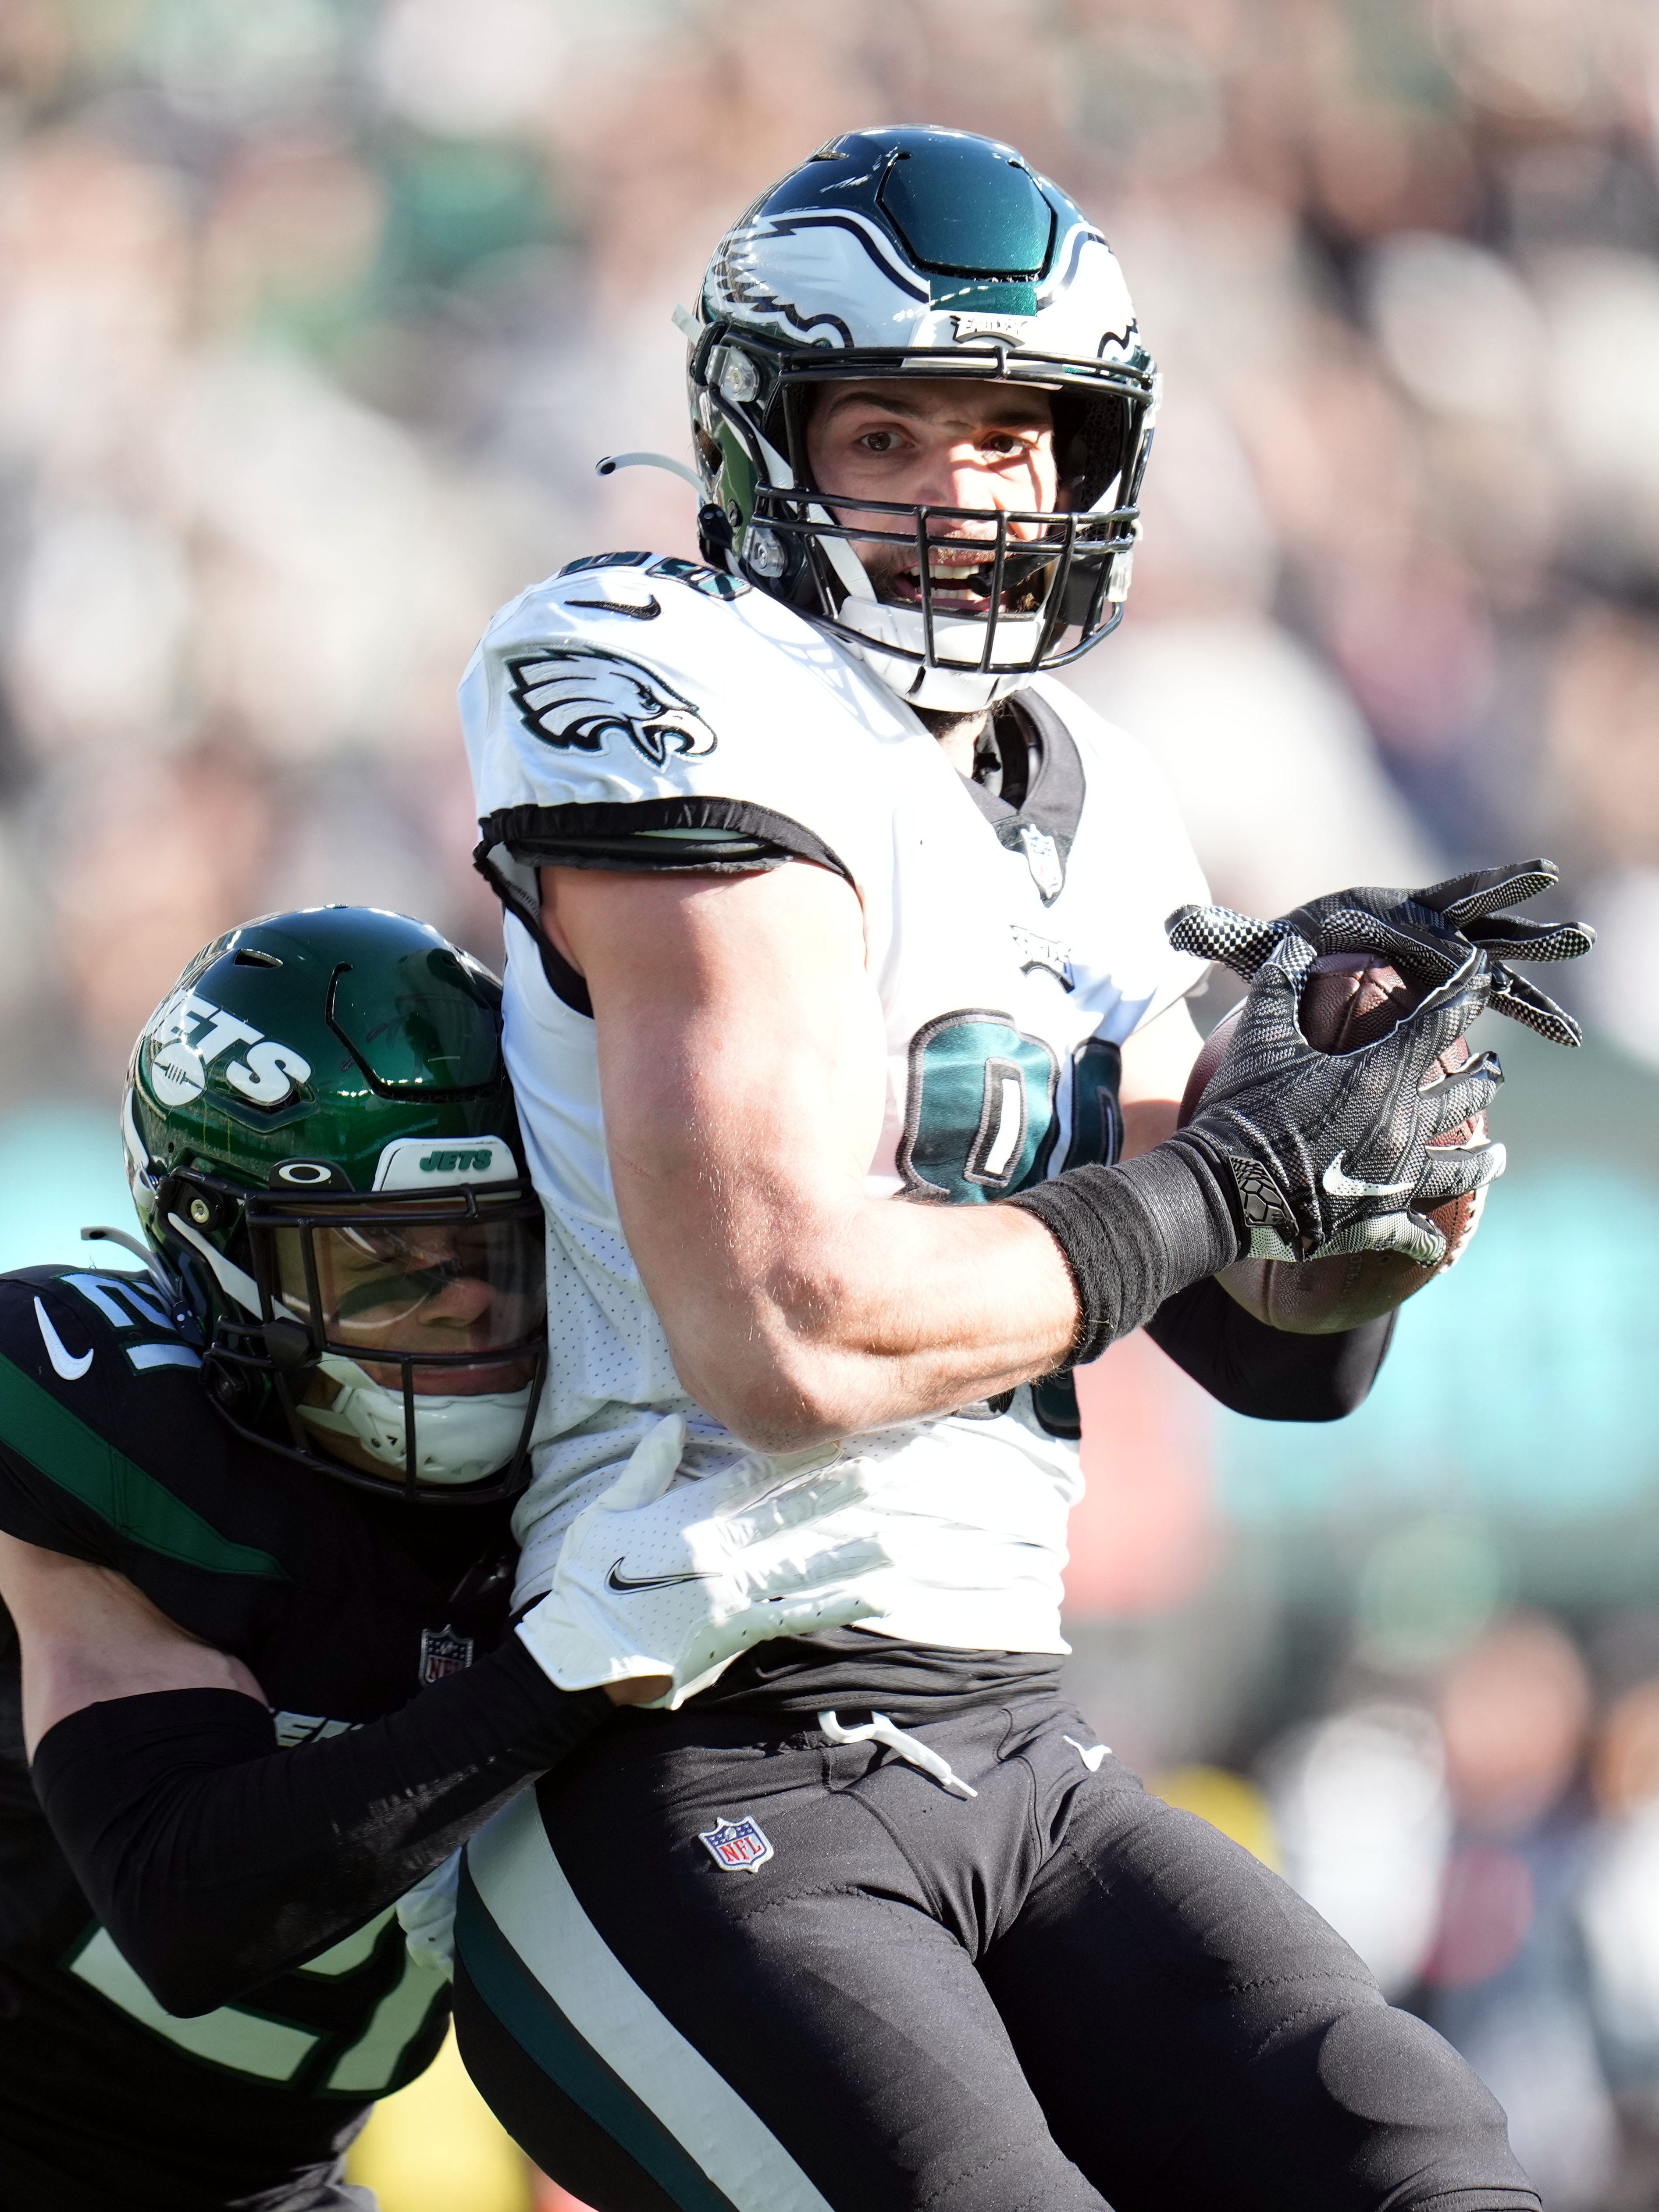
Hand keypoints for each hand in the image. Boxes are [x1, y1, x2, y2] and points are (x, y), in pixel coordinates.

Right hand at [516, 1414, 890, 1707]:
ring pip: (804, 1566)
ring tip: (893, 1541)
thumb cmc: (589, 1579)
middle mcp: (720, 1554)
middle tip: (878, 1474)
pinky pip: (798, 1615)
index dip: (796, 1459)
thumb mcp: (606, 1511)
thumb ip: (647, 1467)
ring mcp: (734, 1595)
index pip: (753, 1479)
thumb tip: (674, 1423)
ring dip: (851, 1553)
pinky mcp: (739, 1632)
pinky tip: (874, 1597)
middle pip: (789, 1516)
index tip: (833, 1439)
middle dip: (834, 1494)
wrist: (584, 1653)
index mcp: (689, 1519)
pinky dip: (838, 1606)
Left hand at [1169, 857, 1593, 1046]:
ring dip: (1536, 947)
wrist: (1317, 959)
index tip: (1492, 902)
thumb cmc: (1296, 949)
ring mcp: (1445, 953)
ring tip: (1579, 940)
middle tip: (1552, 892)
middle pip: (1470, 911)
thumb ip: (1221, 935)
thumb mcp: (1260, 946)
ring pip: (1498, 948)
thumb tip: (1169, 922)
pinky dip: (1531, 1012)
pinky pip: (1500, 996)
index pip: (1419, 909)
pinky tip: (1564, 1035)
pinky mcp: (1456, 982)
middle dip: (1509, 902)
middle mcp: (1421, 925)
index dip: (1450, 910)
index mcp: (1381, 912)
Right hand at [1173, 931, 1503, 1269]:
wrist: (1222, 1191)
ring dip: (1486, 1159)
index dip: (1466, 993)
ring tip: (1498, 1154)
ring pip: (1464, 1168)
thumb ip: (1281, 984)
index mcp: (1381, 1076)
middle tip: (1493, 1069)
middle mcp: (1404, 1126)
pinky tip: (1438, 1240)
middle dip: (1485, 1077)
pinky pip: (1419, 1236)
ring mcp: (1396, 1180)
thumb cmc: (1241, 1108)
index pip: (1441, 1021)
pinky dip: (1429, 1239)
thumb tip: (1296, 943)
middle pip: (1467, 1095)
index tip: (1482, 978)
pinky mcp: (1377, 1223)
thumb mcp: (1257, 1037)